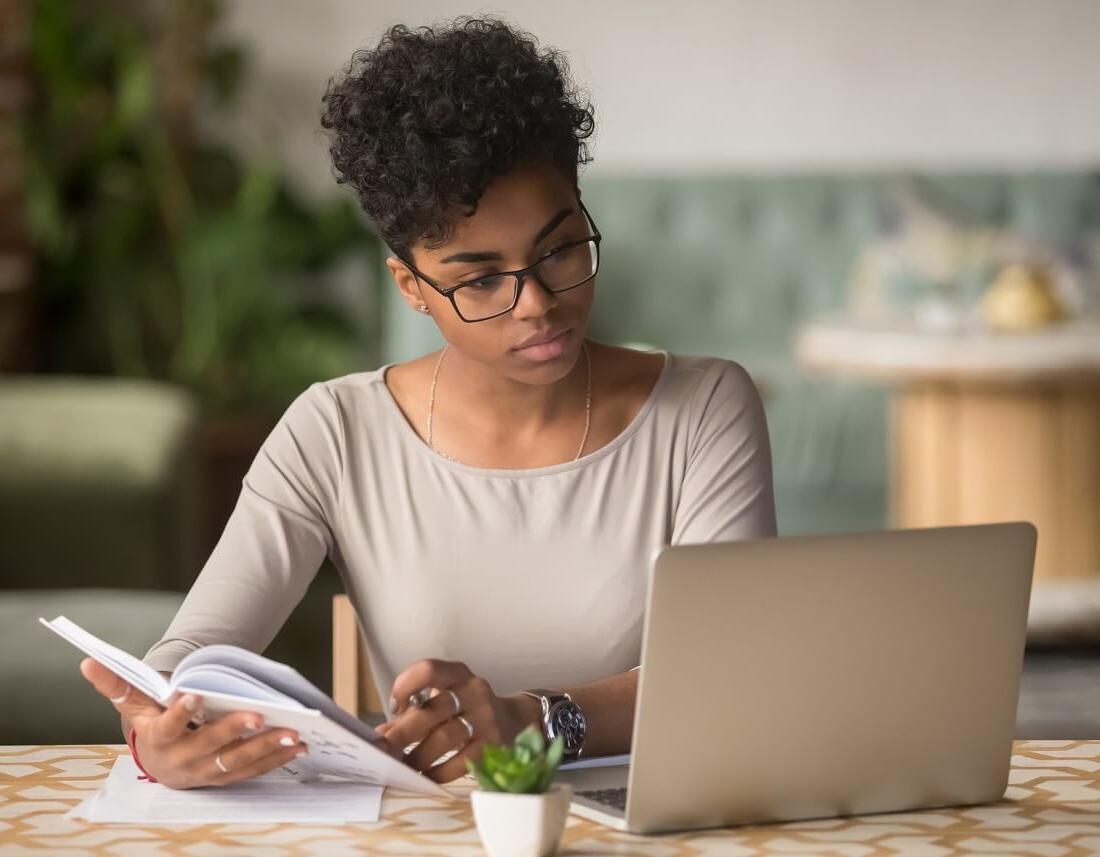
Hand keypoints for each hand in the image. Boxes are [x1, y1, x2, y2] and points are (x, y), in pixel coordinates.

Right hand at [79, 658, 307, 788]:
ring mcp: (207, 772)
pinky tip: (298, 746)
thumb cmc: (149, 725)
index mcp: (159, 740)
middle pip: (211, 746)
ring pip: (238, 762)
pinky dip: (277, 759)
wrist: (159, 763)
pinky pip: (254, 771)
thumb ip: (116, 684)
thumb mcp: (133, 705)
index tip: (195, 695)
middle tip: (259, 715)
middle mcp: (183, 760)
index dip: (180, 712)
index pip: (168, 727)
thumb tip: (87, 661)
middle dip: (235, 731)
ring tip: (291, 732)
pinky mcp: (227, 777)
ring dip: (266, 748)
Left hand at [378, 658, 540, 782]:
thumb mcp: (445, 698)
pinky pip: (461, 762)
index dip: (405, 686)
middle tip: (384, 751)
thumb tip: (382, 735)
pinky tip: (426, 776)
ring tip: (403, 767)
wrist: (514, 720)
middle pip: (432, 710)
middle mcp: (474, 690)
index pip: (428, 670)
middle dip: (402, 733)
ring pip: (445, 738)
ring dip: (418, 756)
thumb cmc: (467, 708)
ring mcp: (486, 718)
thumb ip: (415, 711)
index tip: (395, 707)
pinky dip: (438, 772)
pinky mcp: (493, 744)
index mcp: (458, 674)